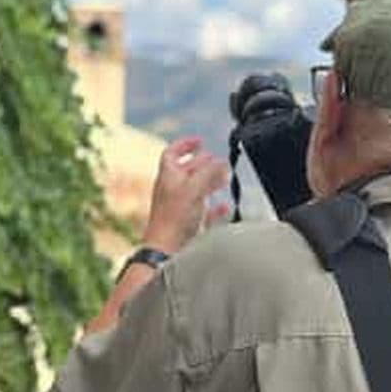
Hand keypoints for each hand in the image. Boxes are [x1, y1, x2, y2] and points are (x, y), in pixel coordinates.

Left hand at [142, 136, 228, 253]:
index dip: (185, 144)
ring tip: (224, 178)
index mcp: (168, 177)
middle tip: (217, 160)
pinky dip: (214, 208)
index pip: (172, 153)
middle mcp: (171, 190)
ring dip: (210, 182)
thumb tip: (219, 162)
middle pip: (186, 171)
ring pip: (195, 190)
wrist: (166, 250)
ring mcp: (178, 208)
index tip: (199, 141)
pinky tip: (224, 207)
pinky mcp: (186, 224)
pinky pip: (202, 212)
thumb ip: (207, 172)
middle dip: (203, 163)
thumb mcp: (193, 188)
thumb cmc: (173, 219)